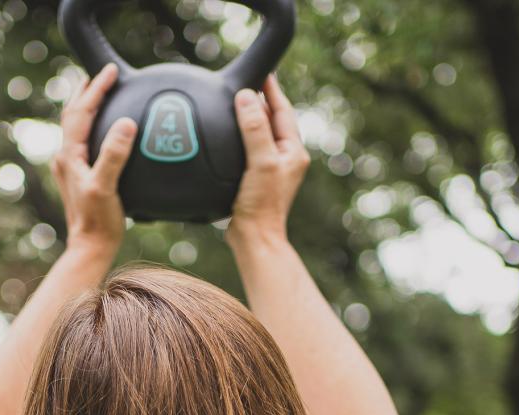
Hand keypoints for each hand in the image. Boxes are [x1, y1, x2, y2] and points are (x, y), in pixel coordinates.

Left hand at [51, 64, 135, 256]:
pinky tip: (102, 132)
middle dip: (84, 93)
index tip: (111, 71)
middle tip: (97, 75)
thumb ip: (114, 155)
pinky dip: (90, 128)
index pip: (81, 112)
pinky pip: (82, 143)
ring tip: (95, 95)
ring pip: (75, 129)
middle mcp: (65, 159)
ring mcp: (69, 168)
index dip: (96, 89)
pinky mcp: (77, 178)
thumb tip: (125, 123)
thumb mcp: (106, 187)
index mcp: (70, 156)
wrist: (89, 249)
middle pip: (72, 116)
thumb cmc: (97, 222)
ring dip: (84, 109)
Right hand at [228, 74, 309, 242]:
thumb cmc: (262, 204)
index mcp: (292, 151)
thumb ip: (254, 129)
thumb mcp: (260, 161)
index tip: (263, 71)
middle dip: (261, 101)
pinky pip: (249, 148)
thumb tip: (246, 96)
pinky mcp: (256, 179)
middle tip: (247, 81)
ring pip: (261, 134)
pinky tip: (225, 135)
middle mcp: (285, 158)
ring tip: (235, 102)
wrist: (254, 239)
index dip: (272, 90)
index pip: (283, 111)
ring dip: (250, 118)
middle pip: (273, 120)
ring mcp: (271, 169)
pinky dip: (240, 136)